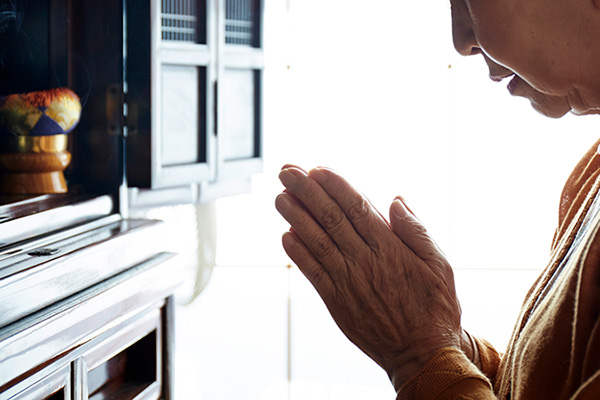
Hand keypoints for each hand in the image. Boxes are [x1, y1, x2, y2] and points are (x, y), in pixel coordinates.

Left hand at [275, 166, 462, 389]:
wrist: (422, 354)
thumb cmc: (434, 307)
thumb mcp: (440, 266)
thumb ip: (416, 232)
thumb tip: (395, 200)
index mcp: (390, 249)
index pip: (356, 208)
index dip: (335, 186)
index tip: (316, 169)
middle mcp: (364, 261)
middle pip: (330, 219)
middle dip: (307, 192)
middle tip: (287, 172)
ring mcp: (347, 281)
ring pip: (316, 242)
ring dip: (296, 217)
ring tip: (280, 196)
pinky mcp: (336, 302)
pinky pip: (313, 273)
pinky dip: (298, 254)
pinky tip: (285, 235)